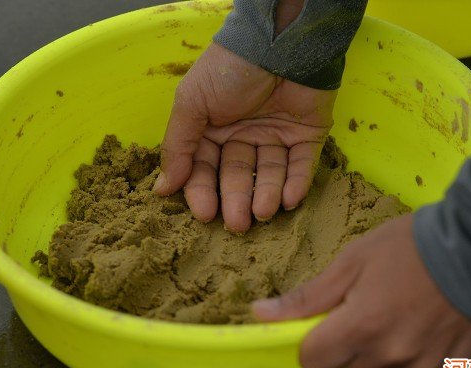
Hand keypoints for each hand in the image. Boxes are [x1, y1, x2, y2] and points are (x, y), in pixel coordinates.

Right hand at [153, 43, 336, 233]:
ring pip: (270, 174)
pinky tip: (289, 199)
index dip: (204, 192)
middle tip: (238, 224)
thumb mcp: (192, 103)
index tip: (205, 214)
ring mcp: (277, 136)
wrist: (279, 40)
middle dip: (237, 201)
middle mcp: (244, 136)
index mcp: (213, 129)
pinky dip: (296, 183)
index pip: (205, 169)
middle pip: (238, 176)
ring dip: (266, 195)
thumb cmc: (229, 70)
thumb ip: (178, 146)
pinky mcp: (308, 135)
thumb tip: (162, 190)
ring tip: (264, 211)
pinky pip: (302, 165)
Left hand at [253, 215, 470, 367]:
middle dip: (343, 349)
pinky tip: (420, 320)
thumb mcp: (352, 261)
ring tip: (395, 310)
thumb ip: (307, 296)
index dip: (310, 342)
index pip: (311, 361)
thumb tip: (260, 314)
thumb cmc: (409, 246)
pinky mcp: (448, 365)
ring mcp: (421, 364)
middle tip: (360, 311)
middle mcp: (389, 355)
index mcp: (360, 328)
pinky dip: (409, 351)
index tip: (323, 322)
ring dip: (376, 351)